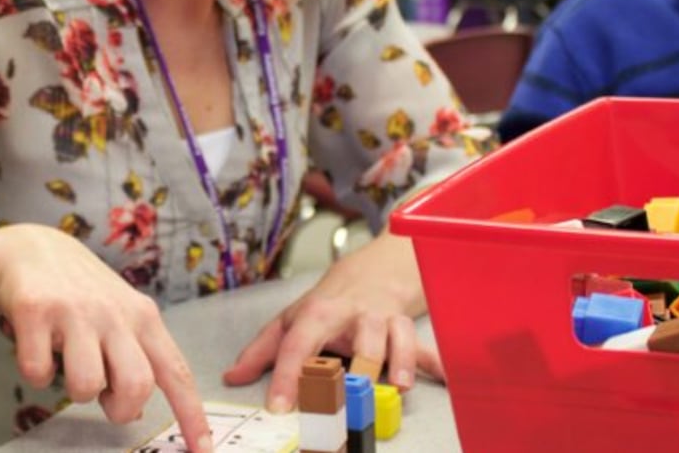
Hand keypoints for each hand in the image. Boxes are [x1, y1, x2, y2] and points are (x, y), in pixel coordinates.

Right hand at [0, 224, 213, 452]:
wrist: (32, 246)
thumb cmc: (82, 291)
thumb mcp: (120, 315)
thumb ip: (136, 356)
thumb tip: (139, 409)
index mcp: (143, 317)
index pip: (176, 372)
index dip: (191, 415)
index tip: (204, 450)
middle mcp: (115, 313)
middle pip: (137, 385)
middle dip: (120, 409)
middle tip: (106, 398)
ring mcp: (75, 311)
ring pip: (87, 385)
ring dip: (75, 391)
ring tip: (67, 364)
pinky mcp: (36, 310)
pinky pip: (38, 373)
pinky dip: (34, 374)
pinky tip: (36, 348)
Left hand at [221, 233, 441, 409]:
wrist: (371, 272)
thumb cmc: (328, 303)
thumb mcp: (290, 320)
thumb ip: (261, 350)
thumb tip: (232, 376)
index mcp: (318, 315)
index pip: (299, 346)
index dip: (288, 377)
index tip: (281, 407)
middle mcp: (354, 316)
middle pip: (357, 339)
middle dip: (356, 368)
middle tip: (348, 399)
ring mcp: (384, 321)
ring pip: (396, 337)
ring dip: (399, 361)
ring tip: (396, 386)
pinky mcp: (407, 329)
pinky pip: (424, 345)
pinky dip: (436, 361)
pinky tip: (445, 376)